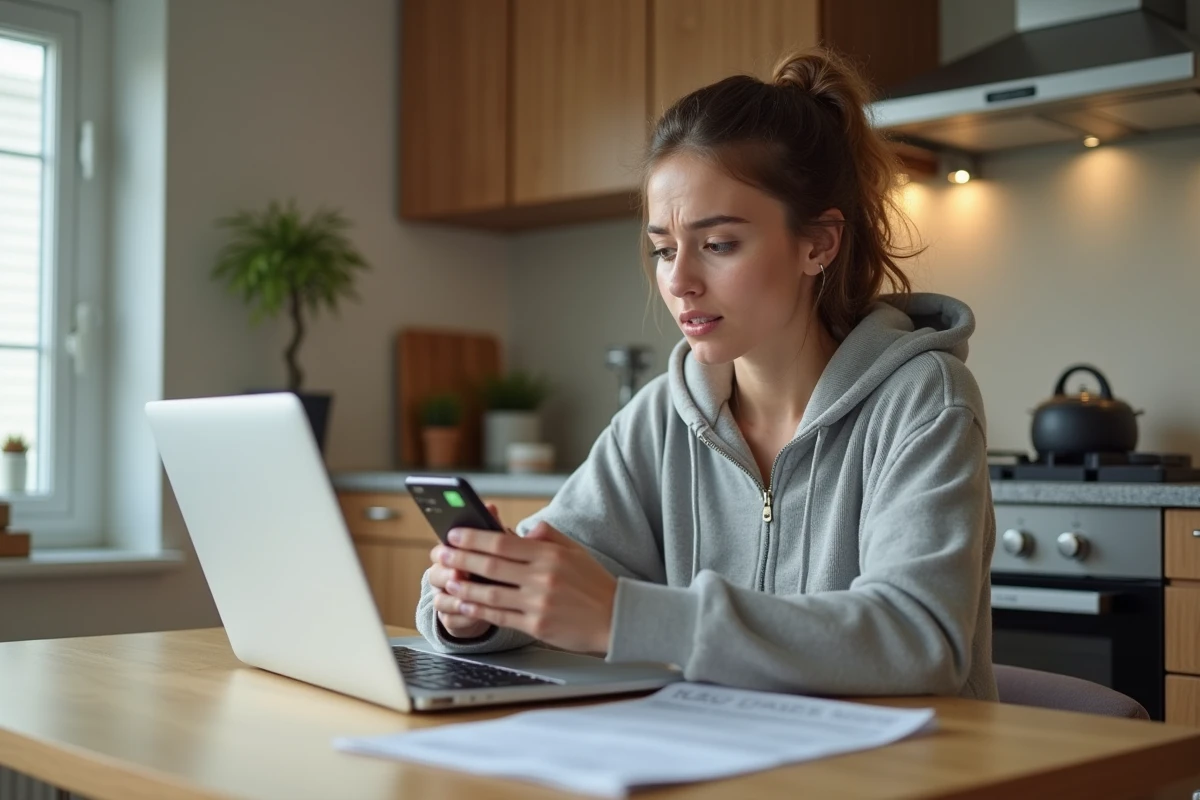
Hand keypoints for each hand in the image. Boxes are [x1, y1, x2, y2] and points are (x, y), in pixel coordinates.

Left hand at [432, 519, 616, 654]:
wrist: (616, 618)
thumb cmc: (594, 583)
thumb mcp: (575, 551)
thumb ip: (548, 537)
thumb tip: (523, 529)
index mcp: (550, 555)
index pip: (502, 543)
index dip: (474, 538)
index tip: (455, 534)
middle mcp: (542, 577)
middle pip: (491, 566)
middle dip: (460, 558)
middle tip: (440, 553)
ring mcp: (538, 602)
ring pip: (490, 592)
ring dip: (464, 585)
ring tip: (445, 579)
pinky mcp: (537, 625)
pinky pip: (500, 616)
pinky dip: (479, 608)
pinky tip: (464, 603)